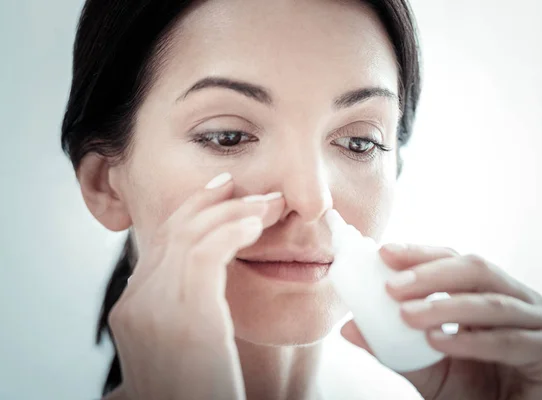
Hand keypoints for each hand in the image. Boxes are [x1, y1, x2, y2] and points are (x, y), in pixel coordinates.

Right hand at [106, 174, 284, 399]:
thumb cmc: (200, 390)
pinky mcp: (184, 316)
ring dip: (234, 212)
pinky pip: (206, 253)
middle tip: (242, 186)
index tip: (221, 193)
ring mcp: (154, 309)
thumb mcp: (184, 344)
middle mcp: (136, 303)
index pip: (162, 242)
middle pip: (174, 230)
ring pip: (193, 235)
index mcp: (133, 308)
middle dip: (212, 202)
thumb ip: (184, 307)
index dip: (192, 211)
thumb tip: (206, 277)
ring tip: (267, 204)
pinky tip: (255, 225)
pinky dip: (232, 231)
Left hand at [340, 244, 541, 399]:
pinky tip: (439, 343)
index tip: (383, 252)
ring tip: (408, 315)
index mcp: (489, 291)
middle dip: (430, 275)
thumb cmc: (474, 392)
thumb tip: (350, 327)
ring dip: (445, 307)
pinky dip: (472, 341)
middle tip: (392, 287)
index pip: (453, 259)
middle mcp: (518, 298)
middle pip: (474, 269)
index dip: (420, 254)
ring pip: (491, 302)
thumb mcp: (426, 368)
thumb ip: (392, 347)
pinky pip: (511, 340)